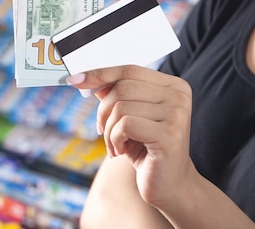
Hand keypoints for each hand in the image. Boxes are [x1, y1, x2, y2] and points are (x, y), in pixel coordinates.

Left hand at [66, 65, 197, 207]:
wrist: (170, 185)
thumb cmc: (147, 149)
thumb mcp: (128, 118)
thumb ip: (113, 95)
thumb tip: (84, 77)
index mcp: (173, 86)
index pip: (130, 70)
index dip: (100, 74)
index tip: (75, 80)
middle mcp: (179, 96)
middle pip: (122, 87)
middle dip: (103, 111)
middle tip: (103, 131)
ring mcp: (177, 114)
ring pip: (121, 107)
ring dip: (109, 131)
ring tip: (115, 146)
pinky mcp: (169, 134)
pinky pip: (125, 125)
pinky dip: (114, 139)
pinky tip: (121, 151)